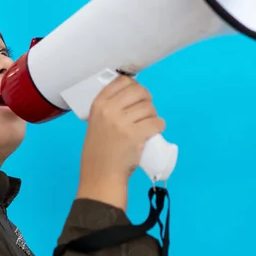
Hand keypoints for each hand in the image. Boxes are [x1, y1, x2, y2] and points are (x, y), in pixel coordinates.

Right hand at [77, 75, 164, 210]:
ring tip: (147, 125)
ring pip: (149, 108)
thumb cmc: (99, 150)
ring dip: (153, 115)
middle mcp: (109, 110)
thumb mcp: (96, 122)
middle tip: (146, 111)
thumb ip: (109, 108)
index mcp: (99, 104)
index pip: (122, 81)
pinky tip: (154, 130)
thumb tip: (132, 96)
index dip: (134, 85)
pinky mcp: (135, 135)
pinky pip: (156, 122)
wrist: (100, 174)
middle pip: (139, 91)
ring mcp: (122, 122)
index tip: (136, 95)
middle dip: (147, 100)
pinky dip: (159, 126)